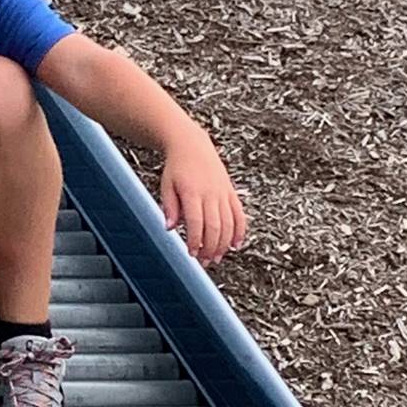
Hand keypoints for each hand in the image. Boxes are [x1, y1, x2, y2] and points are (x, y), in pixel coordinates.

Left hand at [160, 127, 246, 266]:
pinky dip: (240, 231)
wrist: (192, 145)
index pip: (196, 222)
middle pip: (215, 226)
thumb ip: (169, 207)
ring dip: (224, 243)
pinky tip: (236, 244)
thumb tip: (169, 228)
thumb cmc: (177, 167)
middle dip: (211, 247)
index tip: (192, 254)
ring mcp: (223, 193)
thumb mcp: (166, 186)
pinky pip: (239, 214)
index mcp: (192, 192)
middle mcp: (210, 193)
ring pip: (229, 223)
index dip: (196, 241)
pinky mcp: (231, 192)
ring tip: (217, 257)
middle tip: (205, 262)